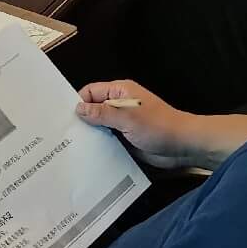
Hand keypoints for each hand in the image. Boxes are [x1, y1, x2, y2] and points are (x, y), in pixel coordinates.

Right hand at [76, 81, 196, 168]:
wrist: (183, 146)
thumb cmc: (158, 126)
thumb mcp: (128, 118)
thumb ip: (102, 114)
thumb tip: (79, 108)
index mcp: (120, 92)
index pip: (91, 92)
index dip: (78, 102)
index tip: (64, 117)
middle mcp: (119, 105)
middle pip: (94, 109)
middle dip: (82, 120)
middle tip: (63, 136)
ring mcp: (123, 123)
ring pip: (100, 126)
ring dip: (91, 135)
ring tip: (71, 148)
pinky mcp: (126, 139)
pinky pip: (108, 140)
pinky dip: (100, 145)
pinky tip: (88, 156)